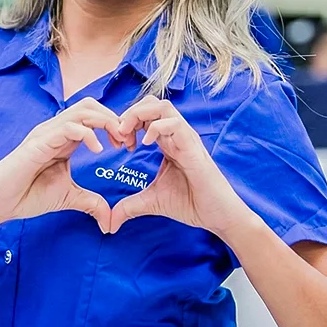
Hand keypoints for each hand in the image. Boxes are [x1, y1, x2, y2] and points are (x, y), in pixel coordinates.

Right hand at [0, 98, 128, 232]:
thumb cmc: (27, 195)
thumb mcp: (68, 198)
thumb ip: (90, 203)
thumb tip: (109, 222)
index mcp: (65, 138)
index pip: (94, 117)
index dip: (115, 126)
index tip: (129, 146)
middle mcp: (56, 130)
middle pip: (91, 106)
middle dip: (114, 119)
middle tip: (128, 141)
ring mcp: (47, 133)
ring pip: (82, 110)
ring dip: (105, 122)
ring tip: (117, 141)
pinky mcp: (39, 142)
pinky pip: (68, 127)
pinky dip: (87, 134)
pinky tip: (97, 150)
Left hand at [109, 96, 251, 236]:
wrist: (217, 215)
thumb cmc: (191, 203)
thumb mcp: (152, 202)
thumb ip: (130, 207)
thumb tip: (109, 223)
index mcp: (167, 142)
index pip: (146, 116)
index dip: (126, 123)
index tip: (117, 143)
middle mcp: (177, 135)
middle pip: (152, 103)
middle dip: (130, 113)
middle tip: (118, 135)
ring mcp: (186, 139)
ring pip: (163, 107)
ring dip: (140, 115)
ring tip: (128, 134)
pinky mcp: (193, 147)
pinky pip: (176, 124)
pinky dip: (156, 127)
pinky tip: (145, 144)